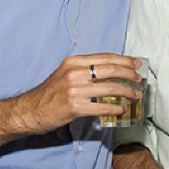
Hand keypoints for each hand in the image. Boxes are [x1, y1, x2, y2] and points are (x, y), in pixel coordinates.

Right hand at [11, 54, 142, 133]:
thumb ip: (84, 71)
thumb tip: (110, 72)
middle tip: (139, 79)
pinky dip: (115, 108)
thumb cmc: (49, 94)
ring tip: (135, 94)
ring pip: (109, 88)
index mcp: (73, 62)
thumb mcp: (65, 75)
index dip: (124, 60)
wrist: (29, 111)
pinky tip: (122, 109)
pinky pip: (101, 107)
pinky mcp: (74, 107)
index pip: (104, 58)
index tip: (136, 64)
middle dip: (129, 74)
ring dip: (126, 91)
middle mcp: (74, 73)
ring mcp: (74, 90)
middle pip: (110, 70)